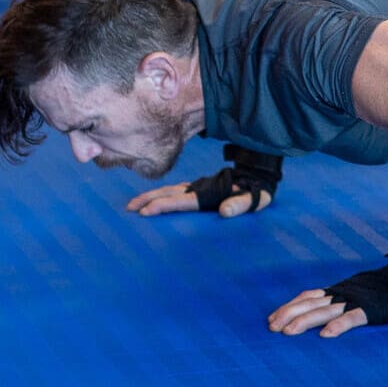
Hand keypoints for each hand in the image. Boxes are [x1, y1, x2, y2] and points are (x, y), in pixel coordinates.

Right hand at [125, 180, 272, 216]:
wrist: (258, 174)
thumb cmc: (256, 191)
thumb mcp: (254, 200)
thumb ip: (240, 205)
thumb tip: (224, 212)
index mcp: (209, 193)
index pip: (182, 201)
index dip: (164, 206)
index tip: (146, 212)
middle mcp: (199, 188)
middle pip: (168, 193)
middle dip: (148, 200)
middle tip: (129, 209)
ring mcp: (196, 186)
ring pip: (168, 190)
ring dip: (150, 197)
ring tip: (132, 205)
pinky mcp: (197, 187)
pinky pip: (174, 191)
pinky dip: (160, 195)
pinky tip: (151, 200)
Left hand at [268, 288, 370, 337]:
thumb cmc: (387, 287)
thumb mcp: (359, 289)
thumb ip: (344, 298)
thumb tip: (330, 310)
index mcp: (339, 290)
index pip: (308, 298)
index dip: (289, 307)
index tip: (273, 318)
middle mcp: (342, 294)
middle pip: (309, 304)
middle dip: (288, 314)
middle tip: (272, 328)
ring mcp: (356, 301)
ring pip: (325, 311)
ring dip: (304, 321)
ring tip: (288, 332)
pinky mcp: (372, 309)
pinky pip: (353, 318)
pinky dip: (338, 325)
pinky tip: (326, 335)